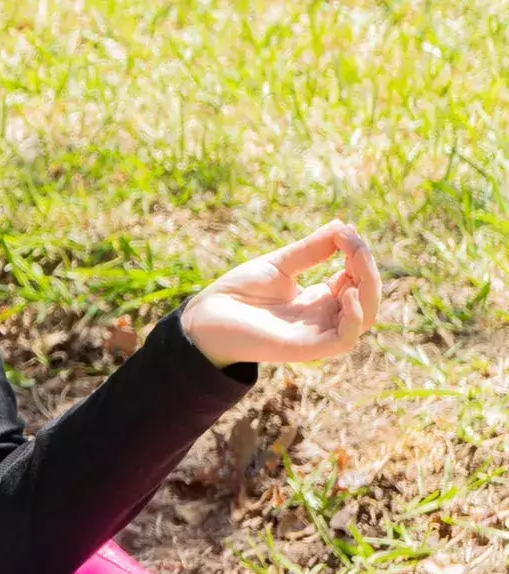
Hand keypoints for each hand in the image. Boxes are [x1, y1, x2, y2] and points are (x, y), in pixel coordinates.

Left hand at [180, 219, 381, 368]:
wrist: (205, 318)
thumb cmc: (238, 293)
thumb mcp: (280, 265)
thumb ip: (311, 250)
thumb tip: (343, 225)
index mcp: (319, 300)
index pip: (357, 280)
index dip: (358, 255)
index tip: (345, 231)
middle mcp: (324, 318)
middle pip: (367, 298)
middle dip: (366, 266)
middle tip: (351, 240)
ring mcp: (318, 334)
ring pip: (364, 317)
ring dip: (368, 287)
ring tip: (353, 258)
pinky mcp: (307, 348)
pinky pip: (345, 339)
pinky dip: (354, 317)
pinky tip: (347, 293)